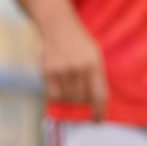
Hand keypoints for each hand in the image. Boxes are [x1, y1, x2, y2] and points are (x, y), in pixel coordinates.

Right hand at [38, 4, 107, 119]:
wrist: (58, 26)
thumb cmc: (79, 43)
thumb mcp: (94, 55)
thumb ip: (96, 77)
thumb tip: (94, 103)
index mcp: (93, 64)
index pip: (98, 95)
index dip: (98, 111)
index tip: (97, 119)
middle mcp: (78, 68)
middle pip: (82, 99)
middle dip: (83, 102)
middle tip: (81, 97)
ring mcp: (62, 70)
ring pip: (67, 98)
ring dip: (70, 99)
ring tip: (70, 87)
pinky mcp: (47, 72)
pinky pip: (53, 95)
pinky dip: (57, 97)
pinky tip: (60, 90)